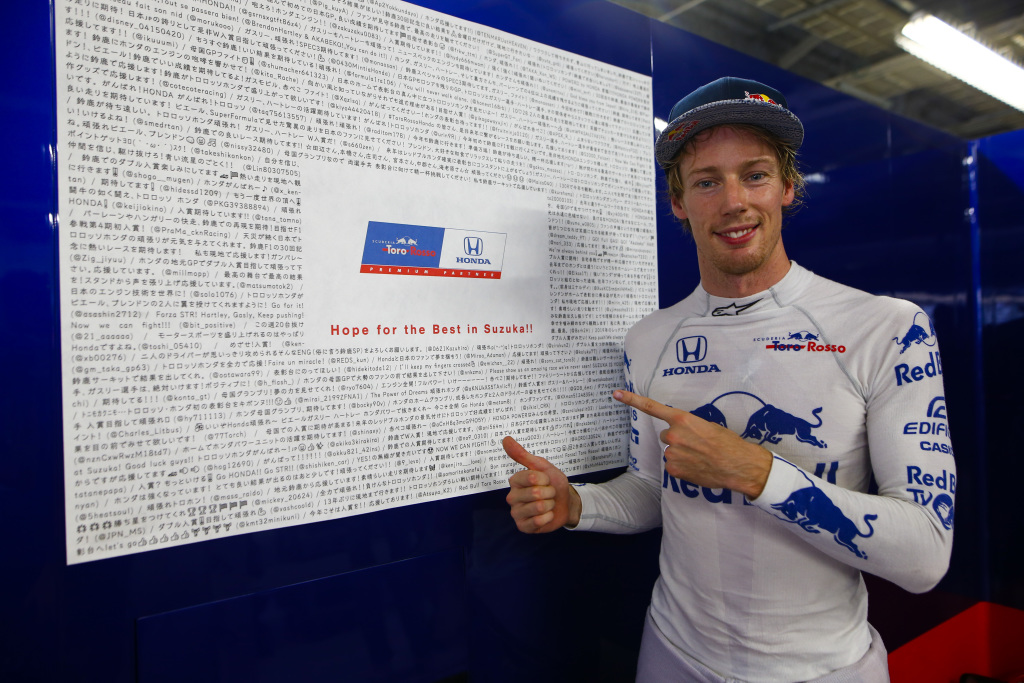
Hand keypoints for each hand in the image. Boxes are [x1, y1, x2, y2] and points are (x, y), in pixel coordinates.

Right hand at [503, 436, 580, 532]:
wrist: (565, 502)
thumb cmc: (553, 483)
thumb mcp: (541, 466)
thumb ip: (522, 454)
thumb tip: (506, 439)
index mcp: (515, 481)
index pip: (531, 477)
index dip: (545, 479)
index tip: (546, 480)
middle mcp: (512, 497)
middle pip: (535, 494)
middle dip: (549, 493)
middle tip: (548, 493)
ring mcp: (516, 512)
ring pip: (537, 508)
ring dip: (549, 505)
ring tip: (548, 504)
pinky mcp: (522, 526)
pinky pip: (537, 521)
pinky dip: (548, 517)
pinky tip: (546, 515)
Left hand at [612, 389, 771, 498]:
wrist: (739, 466)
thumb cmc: (728, 444)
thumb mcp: (709, 426)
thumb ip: (689, 426)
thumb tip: (682, 432)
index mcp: (683, 420)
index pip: (652, 407)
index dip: (632, 400)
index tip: (616, 393)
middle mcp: (673, 435)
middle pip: (667, 435)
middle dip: (678, 439)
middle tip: (698, 445)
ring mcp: (672, 453)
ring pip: (671, 451)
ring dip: (682, 454)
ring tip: (702, 457)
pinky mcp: (673, 470)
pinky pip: (674, 466)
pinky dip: (683, 467)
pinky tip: (698, 467)